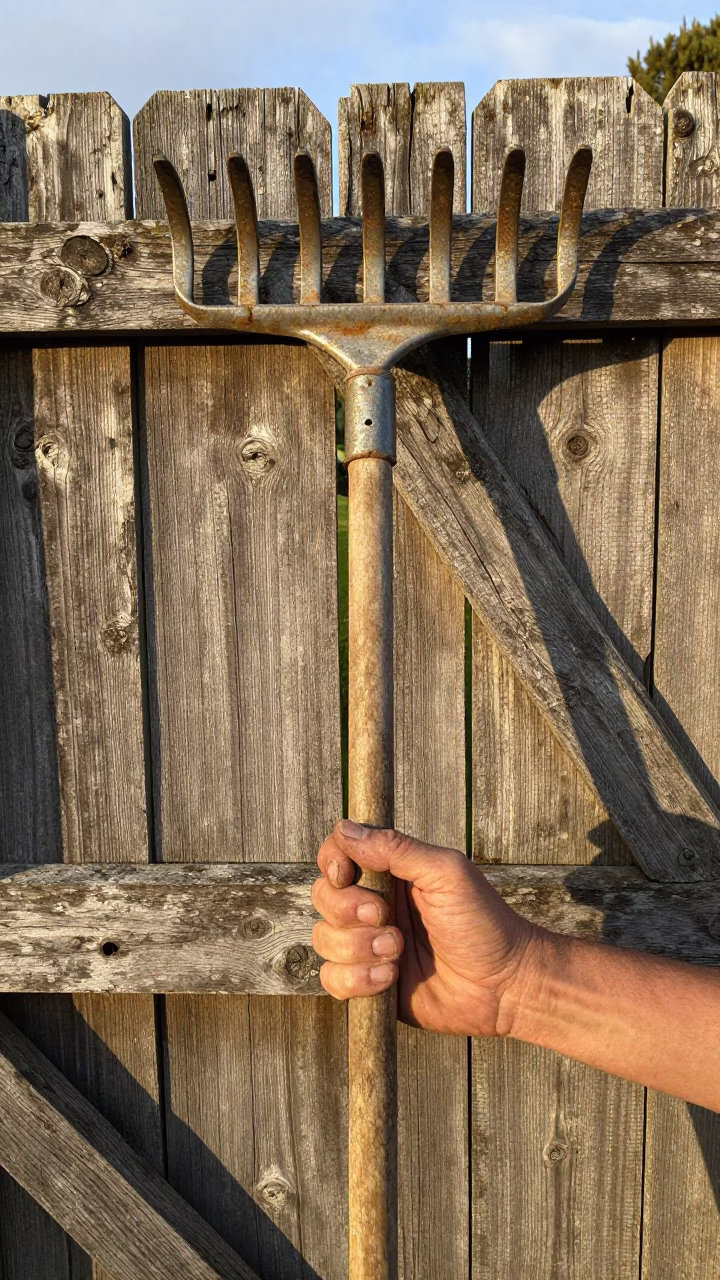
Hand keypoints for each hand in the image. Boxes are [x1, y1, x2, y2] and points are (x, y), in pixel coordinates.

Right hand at [311, 820, 537, 1036]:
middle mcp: (374, 905)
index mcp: (391, 872)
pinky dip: (357, 980)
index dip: (332, 862)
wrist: (504, 985)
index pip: (338, 853)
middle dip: (348, 910)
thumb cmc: (484, 922)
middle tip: (386, 919)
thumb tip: (347, 829)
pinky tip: (388, 979)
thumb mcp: (446, 874)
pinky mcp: (369, 983)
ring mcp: (369, 944)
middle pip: (323, 896)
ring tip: (397, 953)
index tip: (346, 874)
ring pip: (324, 939)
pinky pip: (333, 979)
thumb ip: (397, 849)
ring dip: (358, 948)